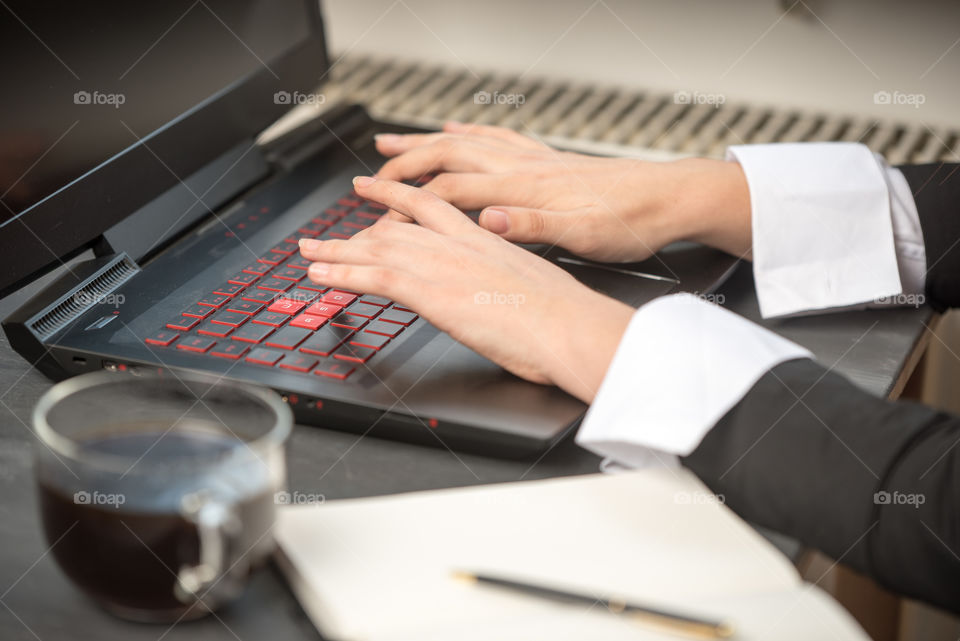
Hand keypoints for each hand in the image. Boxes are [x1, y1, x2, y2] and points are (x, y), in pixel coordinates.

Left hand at [298, 176, 633, 402]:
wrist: (572, 326)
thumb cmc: (564, 315)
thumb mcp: (533, 281)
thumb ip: (503, 275)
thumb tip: (495, 286)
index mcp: (483, 238)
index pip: (429, 206)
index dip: (395, 195)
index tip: (372, 187)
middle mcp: (458, 245)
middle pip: (393, 229)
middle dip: (352, 232)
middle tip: (322, 235)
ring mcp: (444, 266)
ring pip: (376, 250)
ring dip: (336, 252)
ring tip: (307, 254)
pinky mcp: (433, 293)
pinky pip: (376, 278)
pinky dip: (343, 274)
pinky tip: (320, 276)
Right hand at [374, 121, 752, 260]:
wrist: (666, 198)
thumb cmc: (627, 221)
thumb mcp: (583, 235)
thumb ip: (533, 227)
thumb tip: (490, 221)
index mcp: (523, 189)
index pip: (450, 193)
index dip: (408, 204)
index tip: (376, 215)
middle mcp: (521, 167)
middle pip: (447, 159)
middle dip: (403, 165)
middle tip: (369, 174)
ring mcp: (531, 159)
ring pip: (464, 144)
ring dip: (424, 143)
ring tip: (392, 142)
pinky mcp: (545, 159)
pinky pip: (494, 139)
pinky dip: (466, 135)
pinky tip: (456, 132)